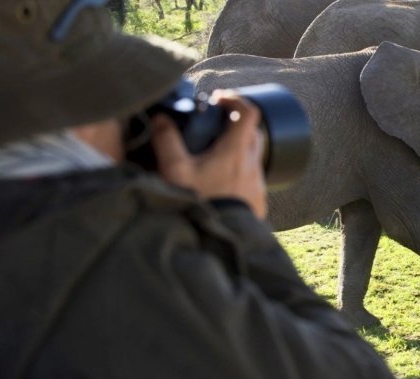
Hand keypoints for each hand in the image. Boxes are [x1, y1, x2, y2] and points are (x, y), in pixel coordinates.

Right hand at [150, 90, 267, 219]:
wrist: (220, 237)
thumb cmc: (200, 201)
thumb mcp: (175, 169)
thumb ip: (166, 141)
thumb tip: (160, 119)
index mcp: (237, 150)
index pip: (249, 112)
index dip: (236, 99)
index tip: (219, 100)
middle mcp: (253, 163)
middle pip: (254, 132)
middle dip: (237, 124)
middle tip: (216, 126)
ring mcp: (258, 182)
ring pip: (254, 155)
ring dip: (239, 149)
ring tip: (215, 156)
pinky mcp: (259, 200)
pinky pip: (253, 178)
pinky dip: (240, 172)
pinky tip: (222, 182)